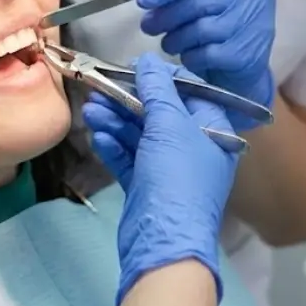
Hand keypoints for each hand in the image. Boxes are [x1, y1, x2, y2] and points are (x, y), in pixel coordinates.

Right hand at [82, 54, 238, 305]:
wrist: (164, 244)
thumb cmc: (177, 179)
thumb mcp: (170, 126)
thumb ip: (158, 89)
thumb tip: (148, 61)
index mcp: (213, 131)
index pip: (189, 92)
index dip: (160, 77)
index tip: (131, 67)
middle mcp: (194, 148)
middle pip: (159, 112)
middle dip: (128, 100)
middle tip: (100, 88)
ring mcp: (169, 169)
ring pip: (139, 134)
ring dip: (115, 120)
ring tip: (91, 111)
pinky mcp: (147, 186)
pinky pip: (129, 157)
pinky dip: (114, 145)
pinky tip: (97, 135)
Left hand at [136, 0, 275, 129]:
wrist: (245, 58)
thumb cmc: (217, 14)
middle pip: (198, 2)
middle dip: (166, 16)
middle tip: (148, 25)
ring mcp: (253, 24)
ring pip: (201, 30)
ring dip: (176, 39)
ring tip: (168, 42)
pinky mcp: (248, 54)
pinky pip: (208, 55)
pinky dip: (190, 57)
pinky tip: (188, 55)